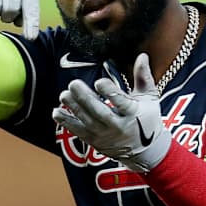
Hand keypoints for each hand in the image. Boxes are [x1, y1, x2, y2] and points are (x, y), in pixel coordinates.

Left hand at [52, 53, 171, 172]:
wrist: (145, 150)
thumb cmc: (147, 119)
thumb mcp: (149, 98)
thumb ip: (143, 77)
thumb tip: (142, 56)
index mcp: (134, 114)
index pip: (122, 102)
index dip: (110, 92)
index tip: (99, 81)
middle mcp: (119, 126)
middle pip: (100, 112)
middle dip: (85, 98)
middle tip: (73, 83)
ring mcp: (105, 135)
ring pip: (87, 121)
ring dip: (74, 107)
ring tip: (64, 94)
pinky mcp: (95, 141)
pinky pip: (78, 132)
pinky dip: (66, 122)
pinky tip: (56, 112)